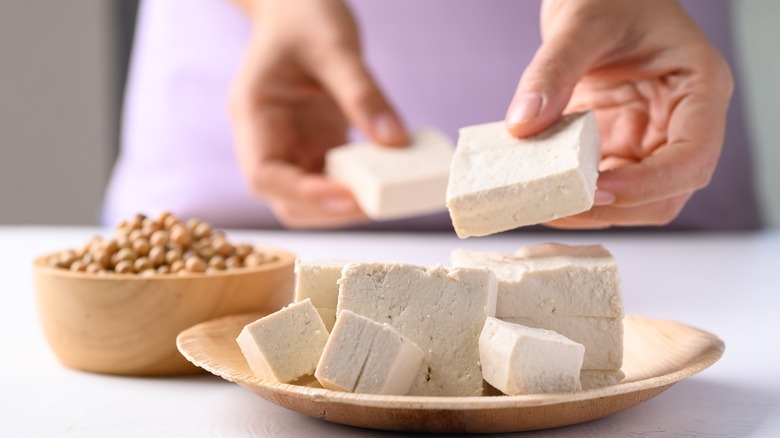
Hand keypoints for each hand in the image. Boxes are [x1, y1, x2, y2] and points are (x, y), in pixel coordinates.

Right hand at [229, 0, 407, 228]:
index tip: (348, 197)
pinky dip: (359, 187)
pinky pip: (334, 180)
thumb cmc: (306, 17)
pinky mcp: (315, 147)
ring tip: (387, 195)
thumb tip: (395, 143)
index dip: (303, 194)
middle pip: (285, 200)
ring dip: (345, 205)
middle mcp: (266, 139)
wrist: (298, 7)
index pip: (264, 175)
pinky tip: (388, 179)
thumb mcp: (335, 47)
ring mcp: (290, 146)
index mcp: (253, 114)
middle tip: (377, 203)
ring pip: (309, 199)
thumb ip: (363, 94)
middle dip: (328, 210)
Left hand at [505, 0, 732, 228]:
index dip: (648, 184)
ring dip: (588, 211)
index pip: (692, 156)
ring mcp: (650, 141)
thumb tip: (522, 125)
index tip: (598, 189)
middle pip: (666, 194)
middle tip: (554, 206)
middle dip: (612, 208)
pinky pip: (602, 188)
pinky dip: (571, 196)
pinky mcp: (619, 149)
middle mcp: (681, 125)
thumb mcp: (581, 23)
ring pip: (633, 202)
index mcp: (699, 89)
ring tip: (538, 204)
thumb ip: (552, 70)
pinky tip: (538, 191)